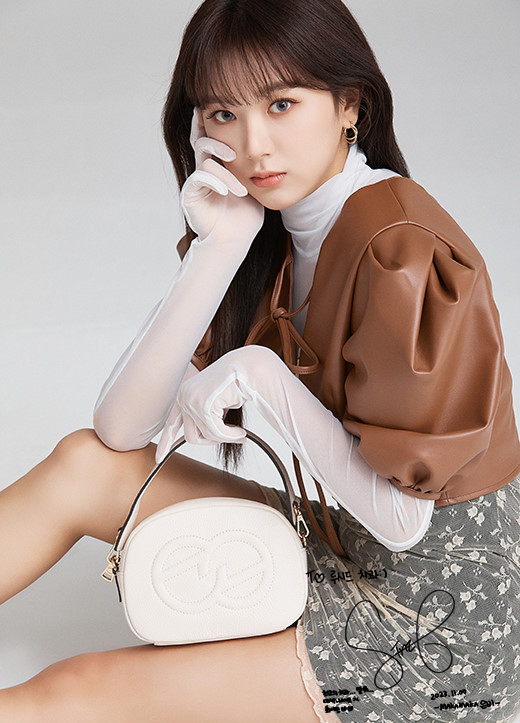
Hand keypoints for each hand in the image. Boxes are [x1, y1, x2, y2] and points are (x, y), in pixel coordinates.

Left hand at [155, 346, 271, 461]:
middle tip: (231, 437)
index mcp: (184, 394)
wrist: (248, 368)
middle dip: (212, 441)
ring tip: (238, 433)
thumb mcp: (216, 404)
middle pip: (190, 437)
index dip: (166, 442)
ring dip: (223, 438)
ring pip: (202, 437)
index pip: (172, 423)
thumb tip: (206, 437)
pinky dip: (230, 435)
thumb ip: (206, 417)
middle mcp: (183, 396)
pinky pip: (215, 432)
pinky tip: (241, 431)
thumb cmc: (236, 384)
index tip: (158, 458)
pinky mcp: (201, 405)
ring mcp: (191, 400)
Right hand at [180, 108, 263, 250]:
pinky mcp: (190, 193)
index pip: (213, 136)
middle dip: (215, 134)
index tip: (222, 107)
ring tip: (240, 188)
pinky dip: (216, 182)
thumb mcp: (256, 186)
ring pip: (205, 158)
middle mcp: (205, 168)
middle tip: (232, 148)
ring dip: (226, 172)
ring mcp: (196, 180)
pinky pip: (200, 177)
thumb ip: (258, 166)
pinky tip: (228, 193)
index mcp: (219, 164)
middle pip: (201, 138)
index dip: (215, 121)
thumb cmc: (245, 216)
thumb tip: (274, 146)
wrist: (232, 241)